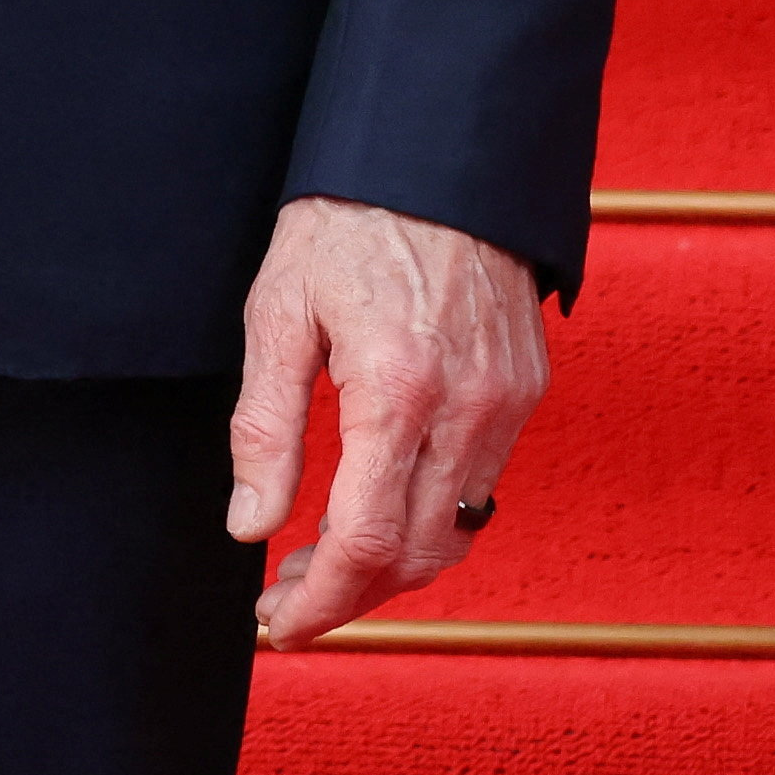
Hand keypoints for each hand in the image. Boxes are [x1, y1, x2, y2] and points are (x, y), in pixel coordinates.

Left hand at [223, 194, 549, 646]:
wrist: (439, 150)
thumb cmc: (348, 219)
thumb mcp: (280, 312)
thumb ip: (265, 428)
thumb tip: (251, 527)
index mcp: (397, 389)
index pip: (363, 544)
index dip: (318, 604)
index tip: (277, 623)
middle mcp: (467, 407)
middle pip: (413, 557)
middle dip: (347, 598)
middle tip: (286, 600)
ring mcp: (506, 401)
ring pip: (453, 533)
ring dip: (388, 566)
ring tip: (323, 560)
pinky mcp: (524, 388)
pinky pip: (480, 486)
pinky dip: (428, 518)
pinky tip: (379, 503)